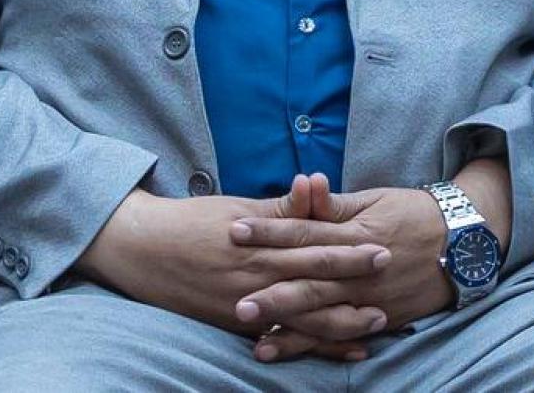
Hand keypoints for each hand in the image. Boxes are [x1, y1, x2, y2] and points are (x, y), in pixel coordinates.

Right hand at [75, 184, 389, 341]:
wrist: (141, 249)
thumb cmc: (189, 223)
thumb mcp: (234, 208)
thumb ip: (278, 208)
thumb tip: (313, 184)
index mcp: (259, 244)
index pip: (314, 246)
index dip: (350, 249)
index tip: (382, 247)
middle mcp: (257, 277)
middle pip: (317, 283)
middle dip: (357, 284)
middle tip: (392, 283)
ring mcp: (249, 305)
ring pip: (307, 319)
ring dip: (346, 322)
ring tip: (379, 322)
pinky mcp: (238, 324)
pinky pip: (286, 339)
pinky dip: (316, 345)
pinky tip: (343, 349)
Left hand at [230, 176, 454, 360]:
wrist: (466, 243)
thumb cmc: (413, 213)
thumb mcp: (373, 200)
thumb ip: (333, 203)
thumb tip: (302, 183)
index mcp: (354, 235)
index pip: (304, 232)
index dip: (268, 231)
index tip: (234, 231)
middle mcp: (361, 272)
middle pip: (310, 284)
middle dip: (273, 295)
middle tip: (237, 304)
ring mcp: (372, 299)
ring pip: (325, 317)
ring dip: (291, 330)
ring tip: (257, 341)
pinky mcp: (383, 318)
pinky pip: (346, 335)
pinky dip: (320, 346)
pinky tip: (292, 352)